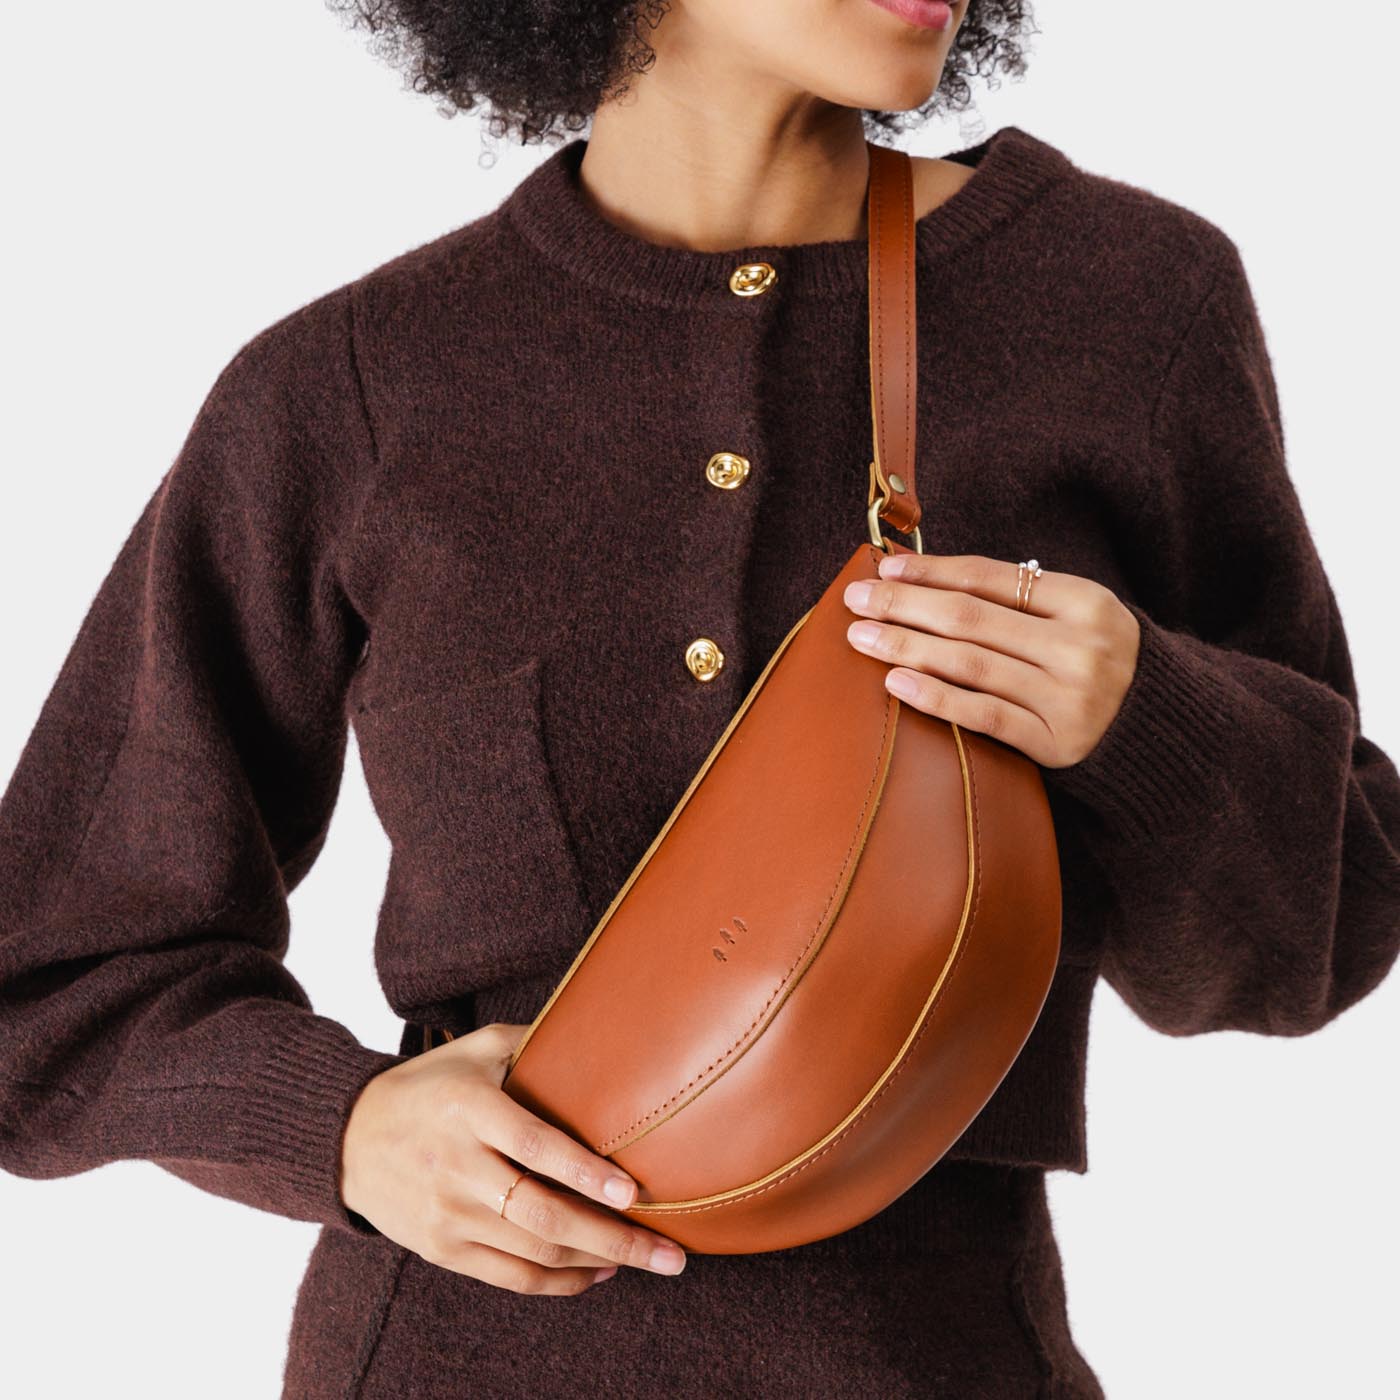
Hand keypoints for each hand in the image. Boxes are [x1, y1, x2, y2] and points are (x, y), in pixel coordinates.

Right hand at [339, 1021, 687, 1294]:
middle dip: (615, 1238)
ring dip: (597, 1262)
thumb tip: (600, 1030)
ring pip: (534, 1253)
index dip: (585, 1171)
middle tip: (671, 1253)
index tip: (633, 1190)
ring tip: (647, 1259)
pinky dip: (559, 1283)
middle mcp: (457, 1168)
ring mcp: (448, 1216)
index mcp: (469, 1110)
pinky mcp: (442, 1251)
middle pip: (544, 1215)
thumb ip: (532, 1041)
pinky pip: (510, 1278)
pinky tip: (597, 1273)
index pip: (535, 1146)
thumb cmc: (428, 1085)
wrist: (347, 1138)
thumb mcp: (474, 1048)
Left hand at [843, 552, 1140, 768]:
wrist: (1155, 732)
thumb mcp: (1075, 617)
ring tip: (861, 636)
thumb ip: (1017, 599)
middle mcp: (1081, 647)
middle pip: (972, 618)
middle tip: (857, 598)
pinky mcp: (1056, 743)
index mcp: (1087, 602)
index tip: (886, 567)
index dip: (933, 570)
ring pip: (970, 664)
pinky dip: (934, 696)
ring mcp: (1070, 698)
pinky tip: (894, 681)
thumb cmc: (1093, 663)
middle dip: (904, 604)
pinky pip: (982, 715)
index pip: (991, 578)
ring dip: (906, 646)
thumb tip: (919, 576)